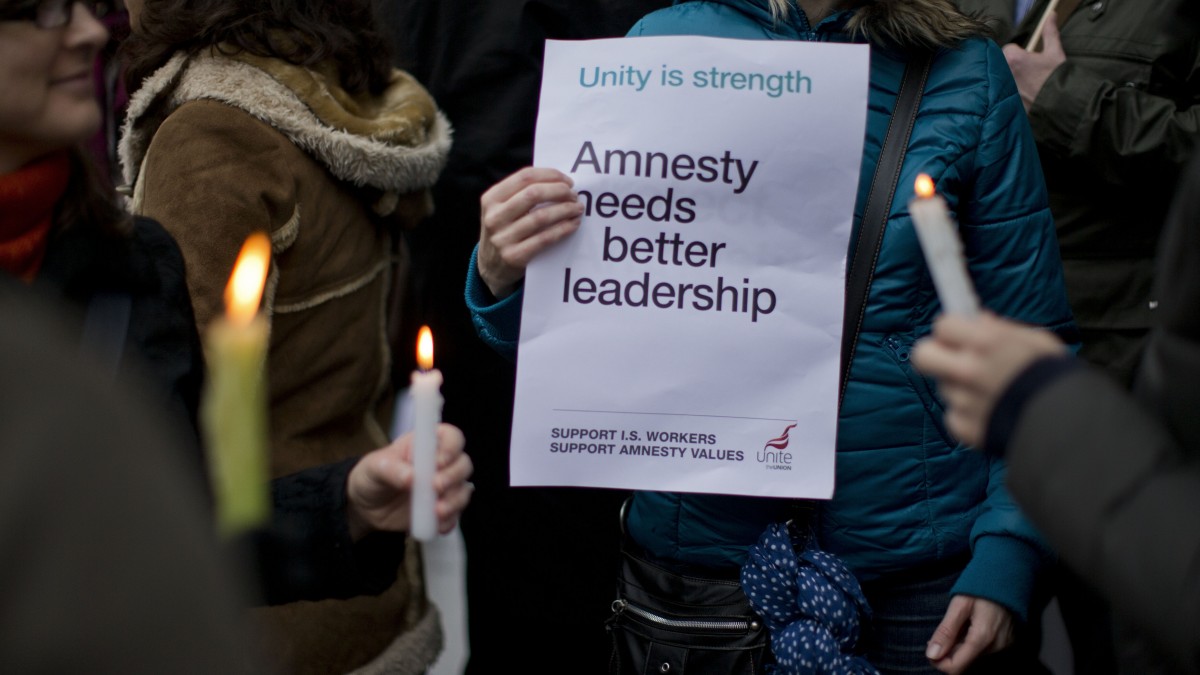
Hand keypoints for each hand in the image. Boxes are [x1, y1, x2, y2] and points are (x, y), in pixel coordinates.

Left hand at [345, 424, 472, 539]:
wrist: (366, 507)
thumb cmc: (371, 476)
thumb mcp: (374, 468)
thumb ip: (392, 469)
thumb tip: (412, 477)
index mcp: (426, 445)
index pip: (451, 437)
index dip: (452, 447)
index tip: (439, 462)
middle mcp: (440, 464)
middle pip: (463, 464)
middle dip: (454, 476)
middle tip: (436, 487)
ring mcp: (443, 488)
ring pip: (463, 490)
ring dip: (455, 501)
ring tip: (437, 511)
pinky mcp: (441, 509)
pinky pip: (454, 515)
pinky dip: (449, 521)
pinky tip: (436, 525)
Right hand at [478, 166, 583, 297]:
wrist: (491, 266)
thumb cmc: (504, 231)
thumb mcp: (501, 208)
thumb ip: (522, 193)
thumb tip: (560, 181)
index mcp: (491, 198)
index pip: (524, 177)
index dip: (550, 175)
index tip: (567, 181)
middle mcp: (494, 216)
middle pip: (534, 194)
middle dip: (559, 191)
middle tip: (573, 195)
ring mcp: (503, 238)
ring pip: (541, 217)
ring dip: (565, 210)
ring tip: (577, 208)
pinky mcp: (514, 256)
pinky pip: (544, 238)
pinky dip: (563, 229)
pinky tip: (573, 224)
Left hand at [912, 313, 1065, 446]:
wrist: (1072, 425)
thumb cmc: (1056, 377)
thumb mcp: (1036, 341)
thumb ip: (1001, 329)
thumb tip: (977, 319)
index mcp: (985, 342)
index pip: (942, 325)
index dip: (951, 330)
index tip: (959, 336)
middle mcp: (969, 370)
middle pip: (922, 355)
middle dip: (934, 355)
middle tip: (951, 359)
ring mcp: (964, 401)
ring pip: (945, 388)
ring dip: (961, 388)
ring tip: (994, 394)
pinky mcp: (965, 429)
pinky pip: (953, 417)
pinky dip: (968, 416)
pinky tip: (992, 414)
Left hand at [925, 595, 1014, 673]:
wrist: (1010, 574)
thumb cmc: (982, 586)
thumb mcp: (959, 604)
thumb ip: (946, 631)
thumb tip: (931, 654)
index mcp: (982, 638)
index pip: (956, 668)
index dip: (938, 661)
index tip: (931, 646)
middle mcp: (995, 647)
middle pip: (964, 663)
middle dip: (947, 652)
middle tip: (942, 632)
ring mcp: (1004, 646)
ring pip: (973, 657)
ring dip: (959, 647)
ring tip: (957, 625)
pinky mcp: (1008, 642)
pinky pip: (984, 650)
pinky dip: (972, 643)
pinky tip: (970, 626)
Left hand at [1002, 11, 1067, 111]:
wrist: (1060, 103)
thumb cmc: (1057, 77)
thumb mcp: (1055, 52)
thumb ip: (1049, 32)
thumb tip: (1050, 15)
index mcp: (1013, 58)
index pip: (1008, 49)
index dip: (1019, 53)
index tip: (1027, 59)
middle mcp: (1004, 72)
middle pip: (1002, 64)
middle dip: (1011, 66)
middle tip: (1026, 72)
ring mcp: (1003, 88)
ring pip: (1001, 79)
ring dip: (1009, 80)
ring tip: (1025, 84)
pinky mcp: (1005, 101)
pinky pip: (1003, 94)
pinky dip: (1009, 94)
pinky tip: (1023, 96)